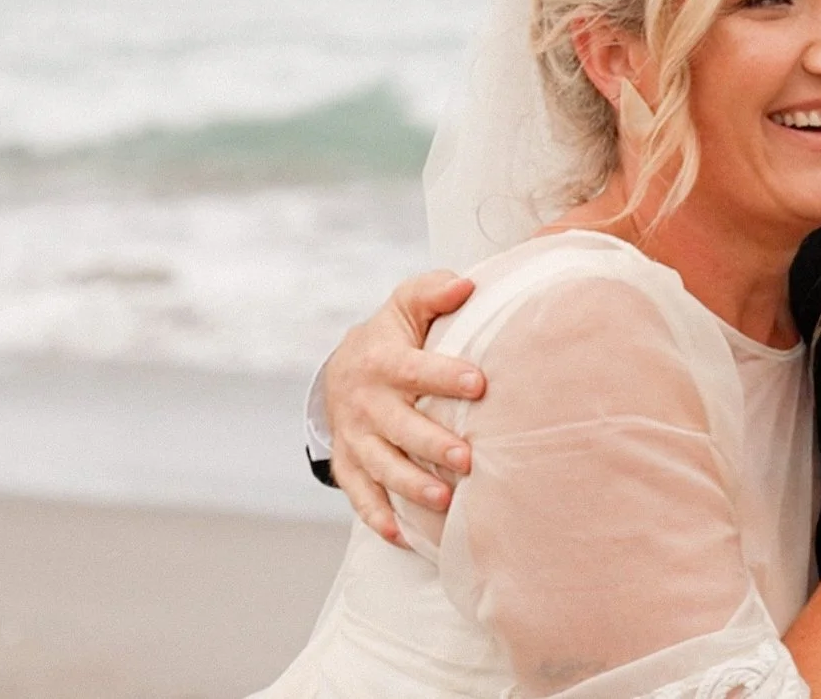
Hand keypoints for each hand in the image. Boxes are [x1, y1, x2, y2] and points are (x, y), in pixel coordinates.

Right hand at [325, 270, 488, 545]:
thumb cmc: (390, 337)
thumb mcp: (405, 305)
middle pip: (400, 427)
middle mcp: (366, 403)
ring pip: (382, 466)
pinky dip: (378, 517)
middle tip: (466, 458)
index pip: (414, 369)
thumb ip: (433, 292)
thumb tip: (465, 285)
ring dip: (411, 485)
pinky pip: (360, 495)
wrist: (341, 370)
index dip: (445, 376)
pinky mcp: (350, 465)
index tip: (479, 384)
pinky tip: (402, 535)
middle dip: (432, 444)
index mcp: (382, 362)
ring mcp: (356, 438)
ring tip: (443, 499)